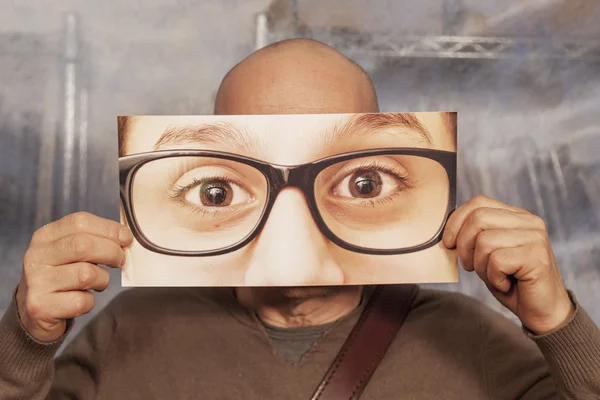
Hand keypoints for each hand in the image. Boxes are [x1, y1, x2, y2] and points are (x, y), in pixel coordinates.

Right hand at [16, 212, 132, 342]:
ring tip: (97, 283)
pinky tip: (81, 300)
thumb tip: (125, 237)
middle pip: (83, 245)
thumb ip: (95, 240)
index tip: (126, 239)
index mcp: (45, 236)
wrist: (36, 312)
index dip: (109, 229)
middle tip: (120, 261)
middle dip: (112, 252)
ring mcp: (36, 281)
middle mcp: (37, 255)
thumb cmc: (63, 277)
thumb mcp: (71, 252)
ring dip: (102, 280)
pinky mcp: (40, 306)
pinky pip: (81, 301)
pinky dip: (90, 302)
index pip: (79, 222)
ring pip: (86, 275)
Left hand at [443, 195, 573, 334]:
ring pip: (485, 241)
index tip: (448, 243)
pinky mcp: (537, 256)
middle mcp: (528, 221)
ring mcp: (535, 237)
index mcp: (516, 216)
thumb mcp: (486, 255)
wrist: (542, 312)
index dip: (456, 221)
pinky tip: (506, 284)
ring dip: (481, 266)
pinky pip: (497, 261)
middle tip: (470, 266)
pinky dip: (494, 277)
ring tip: (494, 277)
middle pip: (478, 218)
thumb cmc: (511, 283)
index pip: (478, 202)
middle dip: (464, 245)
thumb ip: (473, 237)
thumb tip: (446, 232)